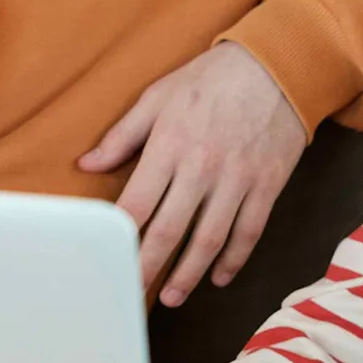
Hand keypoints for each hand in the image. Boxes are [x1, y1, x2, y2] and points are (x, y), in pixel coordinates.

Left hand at [79, 41, 306, 305]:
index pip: (138, 203)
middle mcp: (202, 166)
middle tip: (131, 295)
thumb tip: (86, 164)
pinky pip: (249, 232)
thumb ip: (122, 134)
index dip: (119, 238)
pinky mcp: (266, 185)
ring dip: (188, 274)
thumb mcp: (159, 96)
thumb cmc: (210, 79)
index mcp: (169, 144)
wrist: (275, 65)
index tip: (106, 261)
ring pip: (210, 240)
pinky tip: (218, 276)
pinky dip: (234, 260)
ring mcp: (237, 179)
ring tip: (171, 296)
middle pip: (170, 231)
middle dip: (148, 268)